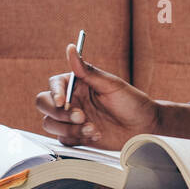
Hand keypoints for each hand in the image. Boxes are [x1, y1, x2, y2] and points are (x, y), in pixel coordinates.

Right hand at [34, 43, 161, 149]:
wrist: (145, 127)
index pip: (54, 85)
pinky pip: (63, 139)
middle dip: (59, 113)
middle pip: (44, 104)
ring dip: (69, 128)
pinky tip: (95, 134)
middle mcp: (72, 101)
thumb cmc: (132, 102)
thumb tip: (71, 49)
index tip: (63, 102)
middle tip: (81, 116)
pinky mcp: (76, 136)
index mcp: (78, 84)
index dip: (55, 93)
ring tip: (93, 128)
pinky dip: (76, 138)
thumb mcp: (111, 84)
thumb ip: (88, 71)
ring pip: (50, 124)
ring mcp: (72, 120)